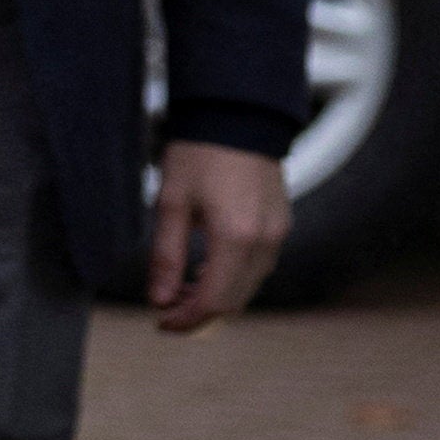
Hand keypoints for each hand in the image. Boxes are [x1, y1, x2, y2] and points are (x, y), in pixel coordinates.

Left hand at [149, 138, 290, 331]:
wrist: (237, 117)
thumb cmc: (198, 154)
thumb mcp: (171, 203)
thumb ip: (166, 256)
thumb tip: (159, 299)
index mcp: (236, 237)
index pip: (214, 301)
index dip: (186, 319)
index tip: (160, 322)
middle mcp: (265, 241)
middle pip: (235, 301)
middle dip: (199, 312)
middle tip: (165, 308)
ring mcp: (278, 234)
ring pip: (249, 287)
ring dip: (217, 296)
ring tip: (180, 288)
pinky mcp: (281, 225)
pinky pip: (259, 267)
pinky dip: (233, 278)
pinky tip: (205, 269)